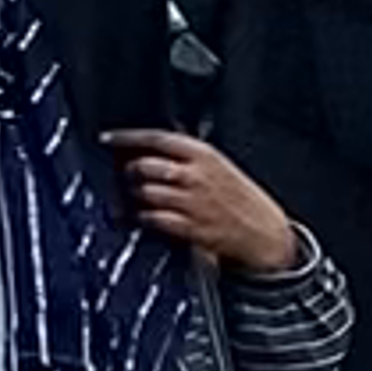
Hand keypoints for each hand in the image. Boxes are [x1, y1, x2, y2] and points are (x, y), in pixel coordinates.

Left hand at [106, 131, 303, 275]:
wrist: (264, 233)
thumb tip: (147, 151)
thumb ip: (186, 157)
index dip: (127, 137)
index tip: (107, 138)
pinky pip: (152, 219)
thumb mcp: (218, 165)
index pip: (156, 138)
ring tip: (134, 198)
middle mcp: (196, 176)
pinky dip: (142, 218)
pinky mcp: (190, 228)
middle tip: (126, 176)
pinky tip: (143, 217)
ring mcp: (192, 203)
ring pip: (144, 193)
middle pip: (144, 166)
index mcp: (204, 155)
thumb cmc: (239, 197)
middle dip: (128, 171)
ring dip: (132, 196)